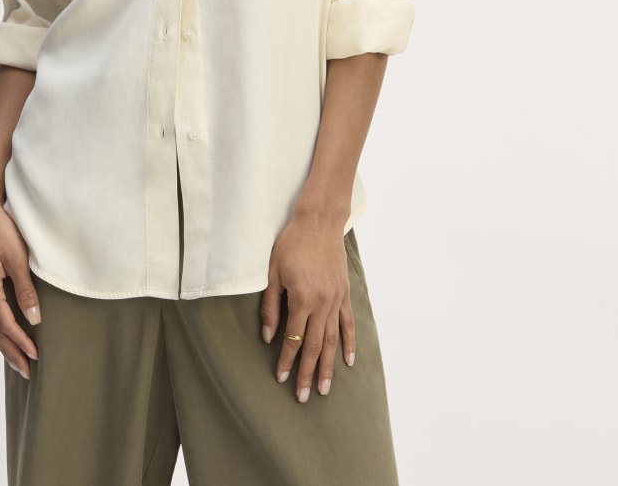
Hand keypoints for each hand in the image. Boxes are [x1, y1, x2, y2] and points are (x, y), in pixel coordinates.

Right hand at [0, 195, 40, 378]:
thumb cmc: (1, 230)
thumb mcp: (17, 259)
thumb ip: (26, 290)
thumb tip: (35, 319)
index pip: (5, 324)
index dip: (21, 342)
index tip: (36, 356)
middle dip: (11, 351)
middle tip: (27, 372)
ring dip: (4, 342)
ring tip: (18, 360)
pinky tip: (7, 331)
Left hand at [259, 214, 355, 401]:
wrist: (319, 222)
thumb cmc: (291, 243)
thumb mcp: (272, 272)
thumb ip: (270, 306)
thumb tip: (268, 336)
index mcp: (302, 298)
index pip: (293, 338)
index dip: (286, 360)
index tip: (281, 378)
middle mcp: (322, 303)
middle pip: (315, 346)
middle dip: (308, 373)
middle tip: (304, 396)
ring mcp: (336, 299)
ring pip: (332, 340)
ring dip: (329, 367)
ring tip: (326, 389)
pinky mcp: (345, 293)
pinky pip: (348, 323)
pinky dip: (349, 343)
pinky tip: (348, 361)